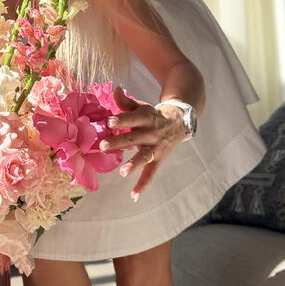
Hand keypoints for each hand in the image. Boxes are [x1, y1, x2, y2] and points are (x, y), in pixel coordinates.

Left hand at [99, 86, 188, 200]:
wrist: (181, 120)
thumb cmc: (152, 114)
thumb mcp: (141, 105)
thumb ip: (126, 101)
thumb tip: (115, 89)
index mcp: (147, 117)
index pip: (134, 117)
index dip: (122, 119)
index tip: (109, 121)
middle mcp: (152, 132)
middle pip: (134, 137)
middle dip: (119, 142)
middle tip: (103, 146)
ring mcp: (156, 147)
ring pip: (144, 156)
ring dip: (133, 164)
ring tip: (122, 172)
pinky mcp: (159, 159)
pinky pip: (151, 173)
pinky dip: (143, 185)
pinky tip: (133, 196)